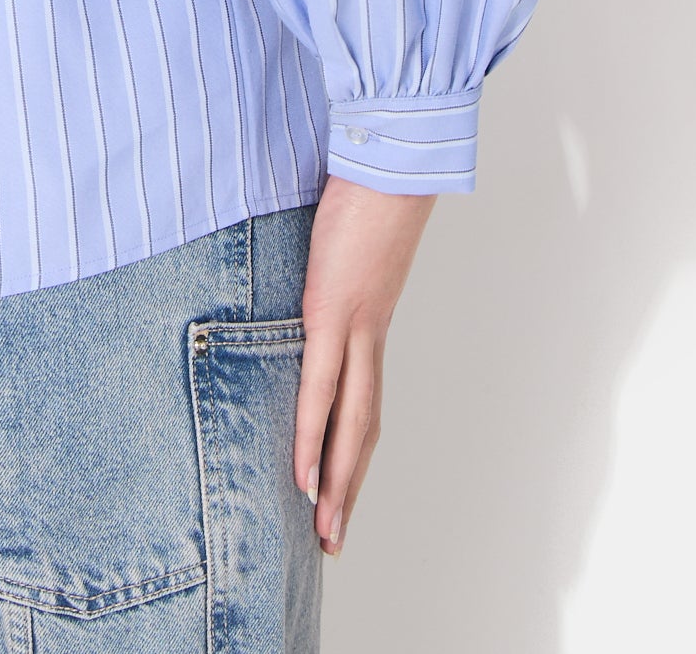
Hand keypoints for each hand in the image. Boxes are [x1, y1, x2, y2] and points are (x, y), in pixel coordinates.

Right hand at [294, 171, 437, 555]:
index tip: (337, 488)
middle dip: (348, 485)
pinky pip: (320, 387)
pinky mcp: (334, 310)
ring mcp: (354, 326)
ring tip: (322, 527)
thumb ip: (330, 254)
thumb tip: (310, 252)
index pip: (363, 399)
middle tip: (332, 537)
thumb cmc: (368, 183)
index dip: (351, 447)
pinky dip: (312, 434)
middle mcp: (368, 333)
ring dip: (336, 480)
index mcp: (369, 319)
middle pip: (362, 428)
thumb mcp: (345, 232)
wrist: (393, 158)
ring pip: (348, 423)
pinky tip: (302, 472)